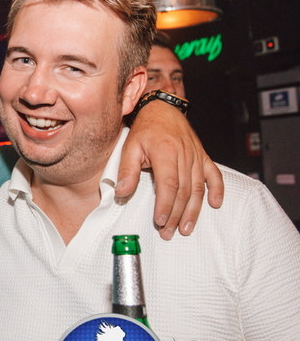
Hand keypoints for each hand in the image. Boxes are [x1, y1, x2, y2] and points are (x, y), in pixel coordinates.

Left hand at [118, 101, 223, 239]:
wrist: (162, 109)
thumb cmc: (145, 129)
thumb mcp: (129, 147)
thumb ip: (126, 171)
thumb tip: (122, 192)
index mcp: (165, 152)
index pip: (168, 184)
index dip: (165, 205)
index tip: (160, 221)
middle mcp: (184, 155)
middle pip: (183, 191)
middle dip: (176, 215)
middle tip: (169, 232)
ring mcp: (196, 156)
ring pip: (198, 188)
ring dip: (193, 210)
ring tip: (186, 228)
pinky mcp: (203, 156)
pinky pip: (214, 174)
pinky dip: (217, 190)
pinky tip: (216, 204)